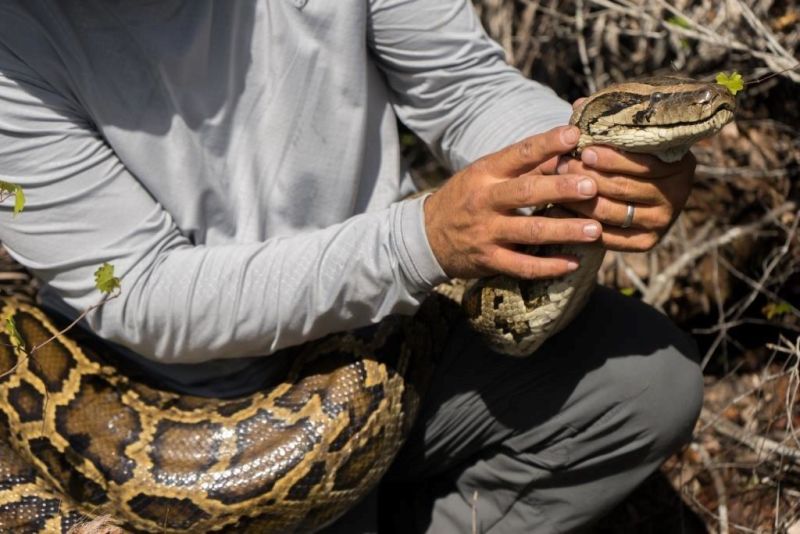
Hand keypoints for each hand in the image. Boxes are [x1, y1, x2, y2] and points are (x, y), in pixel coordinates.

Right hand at [424, 126, 602, 279]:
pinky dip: (549, 266)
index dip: (546, 144)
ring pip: (530, 231)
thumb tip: (567, 149)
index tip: (573, 134)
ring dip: (564, 231)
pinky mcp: (489, 260)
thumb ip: (523, 166)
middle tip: (592, 186)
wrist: (427, 236)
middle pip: (527, 192)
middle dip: (561, 189)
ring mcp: (486, 232)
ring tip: (595, 230)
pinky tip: (573, 263)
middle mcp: (485, 201)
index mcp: (485, 173)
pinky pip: (522, 266)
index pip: (519, 154)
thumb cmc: (466, 198)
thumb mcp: (485, 175)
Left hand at [555, 99, 695, 251]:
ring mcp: (662, 222)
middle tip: (560, 167)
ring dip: (578, 200)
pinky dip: (581, 224)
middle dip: (587, 177)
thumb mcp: (621, 135)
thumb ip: (604, 121)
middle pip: (623, 188)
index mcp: (679, 165)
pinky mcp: (646, 243)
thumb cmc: (624, 153)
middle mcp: (677, 195)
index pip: (643, 164)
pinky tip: (557, 212)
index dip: (612, 158)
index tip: (584, 150)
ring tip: (554, 187)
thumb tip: (579, 105)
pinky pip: (608, 237)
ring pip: (611, 212)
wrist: (633, 187)